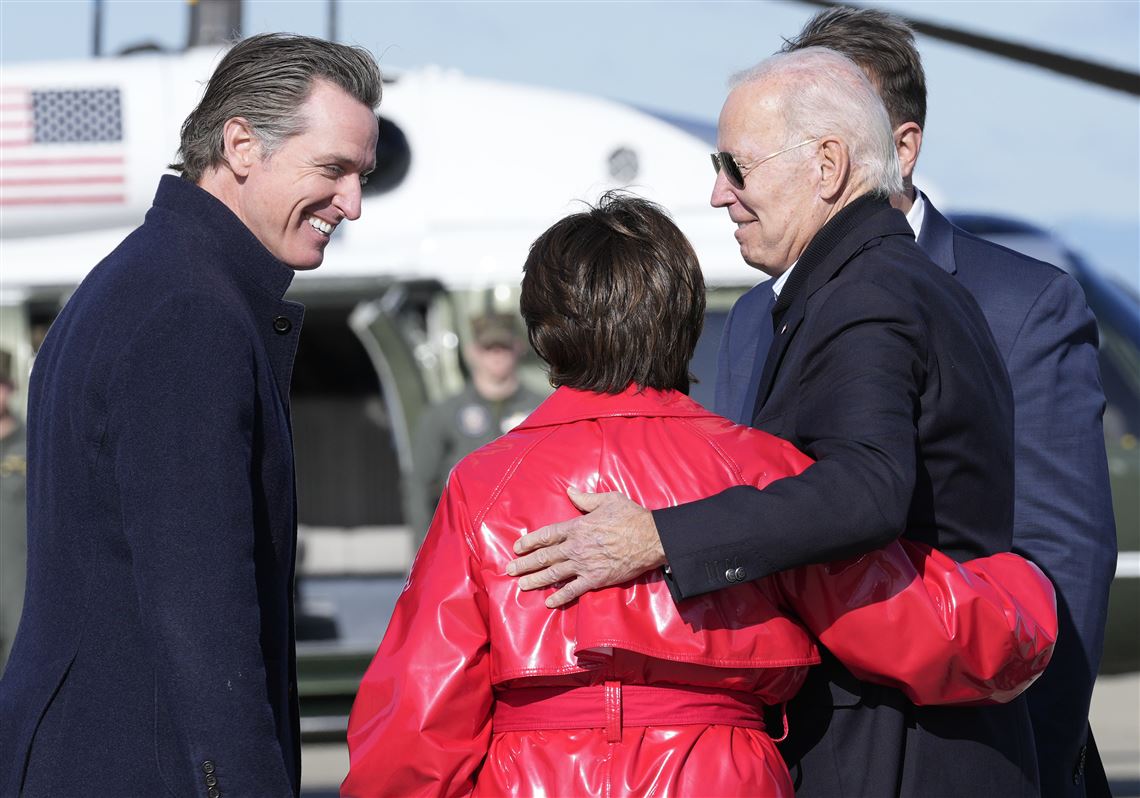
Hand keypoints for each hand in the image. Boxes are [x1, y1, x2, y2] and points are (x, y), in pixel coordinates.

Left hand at [506, 487, 666, 607]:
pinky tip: (549, 602)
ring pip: (554, 574)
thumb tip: (569, 491)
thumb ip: (585, 499)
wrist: (651, 539)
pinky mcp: (596, 579)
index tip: (517, 547)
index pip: (547, 535)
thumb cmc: (631, 516)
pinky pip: (574, 590)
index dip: (530, 541)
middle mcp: (576, 547)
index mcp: (578, 527)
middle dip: (525, 563)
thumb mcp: (608, 500)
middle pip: (545, 556)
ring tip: (521, 585)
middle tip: (510, 569)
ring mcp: (585, 565)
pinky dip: (561, 597)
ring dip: (536, 580)